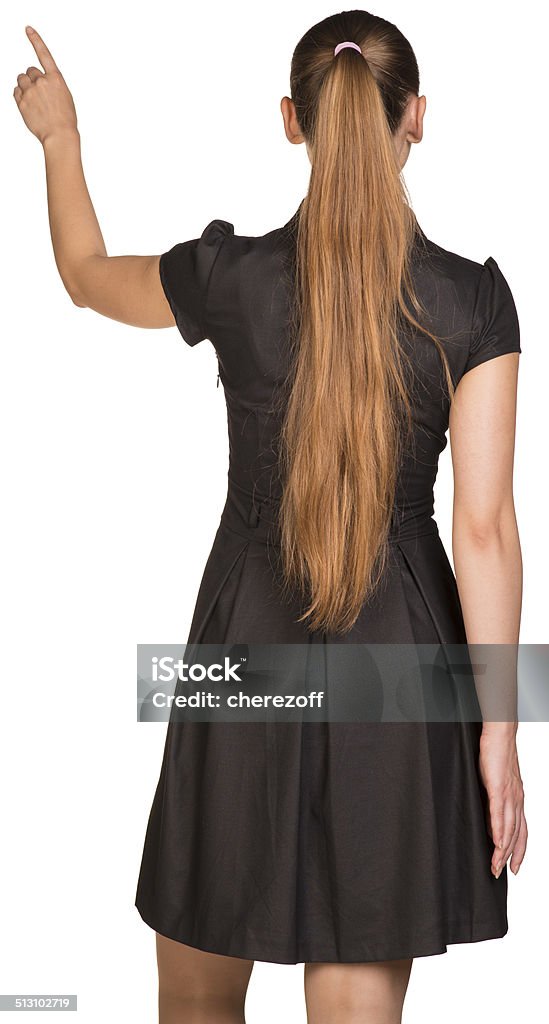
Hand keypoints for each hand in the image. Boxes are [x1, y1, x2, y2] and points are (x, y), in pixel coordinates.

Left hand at [13, 26, 77, 144]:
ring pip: (21, 79)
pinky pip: (16, 91)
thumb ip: (52, 84)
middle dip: (32, 79)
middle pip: (30, 71)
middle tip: (38, 93)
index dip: (35, 40)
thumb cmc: (65, 119)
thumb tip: (37, 80)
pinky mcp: (22, 101)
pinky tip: (29, 105)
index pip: (44, 54)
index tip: (28, 29)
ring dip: (25, 86)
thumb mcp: (65, 96)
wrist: (59, 135)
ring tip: (34, 100)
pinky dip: (20, 96)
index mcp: (56, 79)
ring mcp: (31, 91)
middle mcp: (42, 81)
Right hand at [478, 728, 526, 877]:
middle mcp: (517, 800)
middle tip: (499, 873)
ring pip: (509, 829)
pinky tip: (496, 843)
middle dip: (509, 857)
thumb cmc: (496, 756)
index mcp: (517, 800)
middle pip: (517, 835)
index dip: (519, 851)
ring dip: (502, 850)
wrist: (499, 735)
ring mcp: (509, 795)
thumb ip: (496, 805)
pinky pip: (499, 814)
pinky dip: (499, 831)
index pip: (522, 832)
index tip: (514, 868)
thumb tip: (492, 825)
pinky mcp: (499, 788)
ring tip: (495, 865)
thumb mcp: (496, 785)